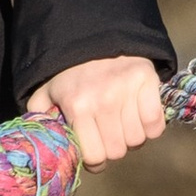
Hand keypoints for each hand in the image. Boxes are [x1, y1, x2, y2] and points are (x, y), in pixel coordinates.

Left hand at [28, 55, 168, 169]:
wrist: (95, 35)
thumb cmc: (70, 72)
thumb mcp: (46, 93)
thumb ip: (40, 118)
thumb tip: (42, 146)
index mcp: (77, 106)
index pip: (95, 156)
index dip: (95, 160)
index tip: (94, 153)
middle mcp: (103, 100)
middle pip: (117, 151)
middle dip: (112, 149)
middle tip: (108, 136)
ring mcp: (127, 91)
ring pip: (137, 140)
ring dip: (131, 138)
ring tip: (122, 124)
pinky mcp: (147, 81)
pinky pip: (156, 124)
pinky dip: (150, 127)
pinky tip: (139, 117)